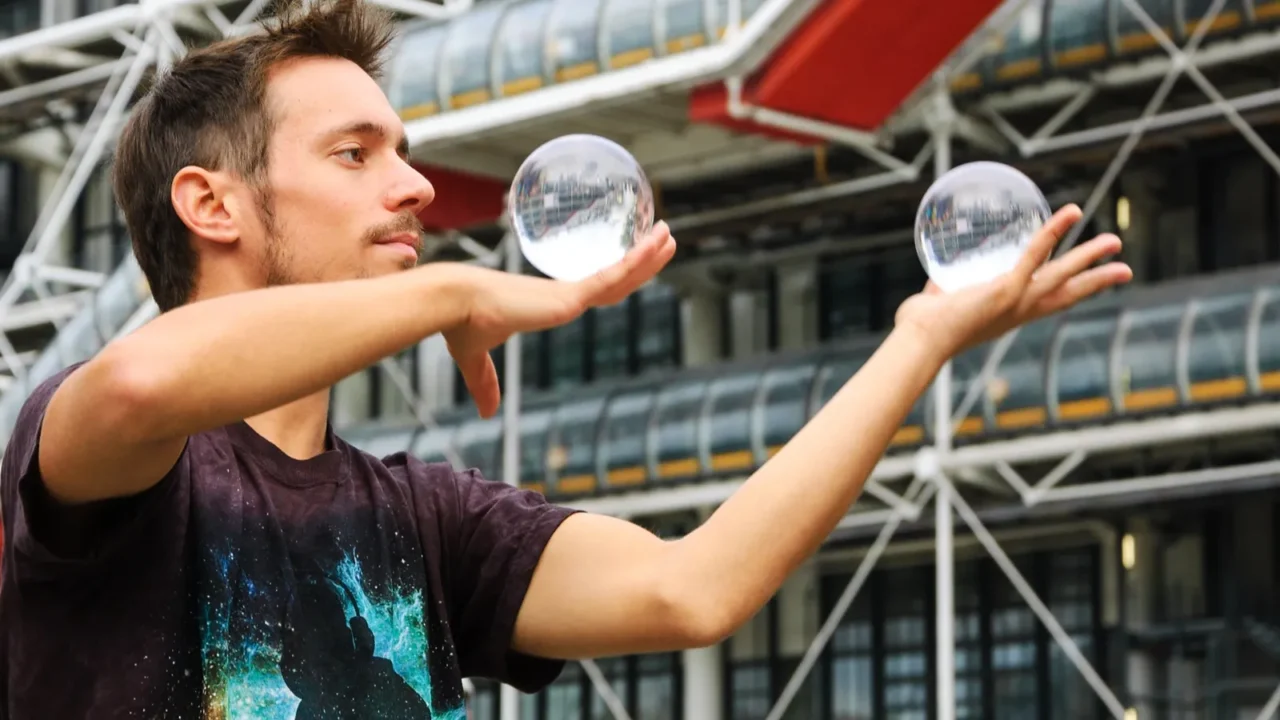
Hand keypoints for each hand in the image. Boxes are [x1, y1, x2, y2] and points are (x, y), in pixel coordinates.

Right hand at [445, 221, 677, 417]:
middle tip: (666, 240)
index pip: (595, 291)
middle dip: (643, 260)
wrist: (454, 305)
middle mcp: (563, 294)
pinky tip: (655, 248)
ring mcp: (569, 293)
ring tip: (669, 235)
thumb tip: (485, 414)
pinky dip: (635, 261)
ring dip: (647, 254)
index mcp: (549, 304)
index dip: (618, 279)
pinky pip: (611, 276)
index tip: (636, 266)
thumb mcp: (476, 359)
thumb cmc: (462, 324)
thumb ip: (485, 383)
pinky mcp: (570, 295)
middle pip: (615, 278)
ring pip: (620, 273)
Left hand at [894, 204, 1132, 360]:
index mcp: (1010, 314)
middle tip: (1125, 269)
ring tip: (1114, 241)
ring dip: (1090, 256)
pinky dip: (1054, 231)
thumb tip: (935, 281)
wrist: (920, 339)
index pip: (1049, 302)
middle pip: (1068, 293)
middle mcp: (1019, 310)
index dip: (1073, 291)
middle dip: (1097, 281)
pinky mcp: (1007, 289)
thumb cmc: (924, 327)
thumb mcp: (943, 304)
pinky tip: (1070, 213)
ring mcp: (1017, 300)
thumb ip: (945, 291)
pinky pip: (1035, 254)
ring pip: (1063, 274)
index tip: (1094, 284)